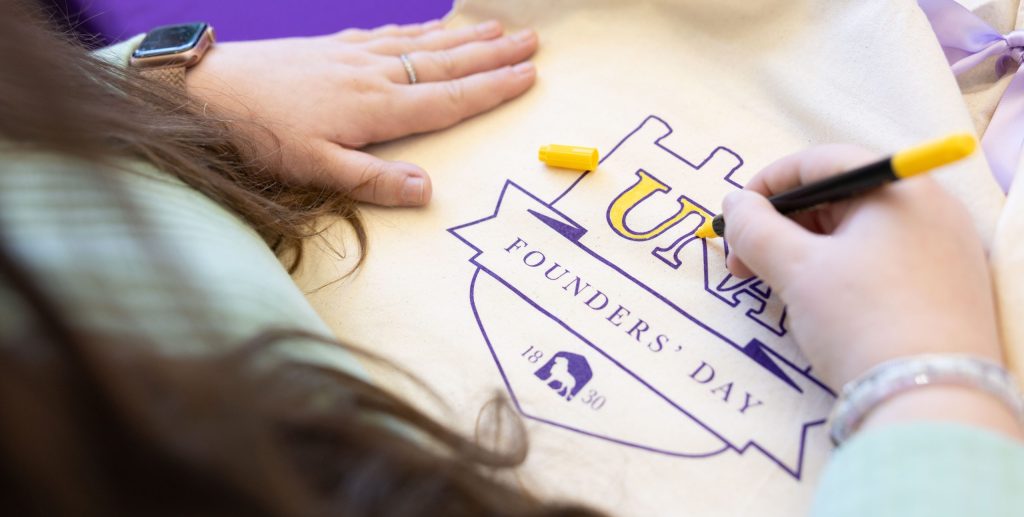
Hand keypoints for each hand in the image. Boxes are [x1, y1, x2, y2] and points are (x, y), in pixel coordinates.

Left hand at [185, 20, 537, 205]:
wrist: (208, 89)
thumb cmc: (261, 133)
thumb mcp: (316, 170)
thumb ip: (373, 180)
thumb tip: (428, 190)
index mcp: (377, 108)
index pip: (449, 98)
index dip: (492, 88)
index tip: (528, 75)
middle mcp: (373, 74)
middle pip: (446, 63)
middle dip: (492, 54)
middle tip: (532, 42)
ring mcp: (354, 56)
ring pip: (422, 43)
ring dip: (463, 37)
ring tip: (496, 29)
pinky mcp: (332, 47)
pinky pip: (389, 34)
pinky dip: (417, 29)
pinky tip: (428, 26)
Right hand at [723, 145, 1021, 438]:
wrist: (932, 401)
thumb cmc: (861, 320)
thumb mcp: (797, 270)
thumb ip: (755, 228)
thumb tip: (734, 203)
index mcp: (899, 187)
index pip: (821, 162)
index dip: (769, 185)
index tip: (737, 218)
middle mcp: (931, 207)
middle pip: (840, 197)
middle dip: (783, 226)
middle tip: (746, 263)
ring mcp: (944, 249)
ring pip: (858, 233)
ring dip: (807, 252)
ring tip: (776, 288)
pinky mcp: (946, 288)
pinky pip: (881, 261)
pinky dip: (841, 272)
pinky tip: (817, 304)